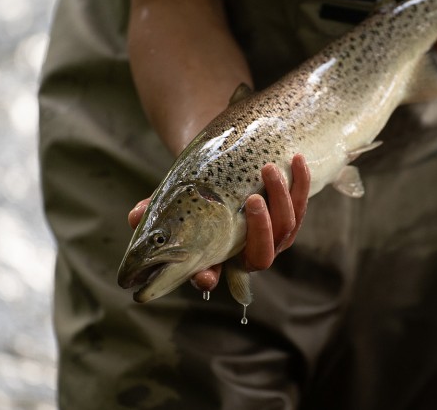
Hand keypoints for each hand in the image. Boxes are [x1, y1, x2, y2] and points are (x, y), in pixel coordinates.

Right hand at [127, 154, 310, 291]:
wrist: (222, 171)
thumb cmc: (194, 192)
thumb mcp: (172, 200)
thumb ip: (154, 210)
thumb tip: (134, 217)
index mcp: (214, 256)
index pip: (211, 274)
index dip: (207, 277)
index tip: (204, 276)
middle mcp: (245, 252)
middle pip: (260, 256)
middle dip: (261, 230)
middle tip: (252, 200)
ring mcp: (271, 237)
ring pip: (285, 229)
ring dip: (280, 199)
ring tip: (268, 168)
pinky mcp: (289, 217)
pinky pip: (301, 205)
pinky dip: (299, 183)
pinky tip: (296, 160)